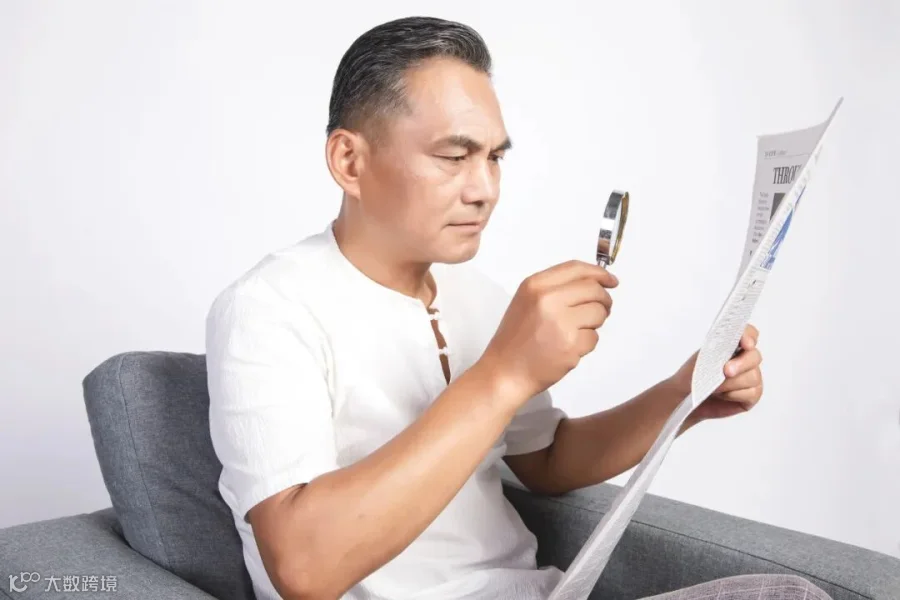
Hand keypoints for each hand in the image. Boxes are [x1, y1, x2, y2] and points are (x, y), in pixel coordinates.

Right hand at [481, 260, 617, 401]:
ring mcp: (561, 322)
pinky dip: (586, 343)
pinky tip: (569, 348)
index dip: (599, 273)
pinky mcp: (570, 345)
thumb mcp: (527, 301)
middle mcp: (548, 299)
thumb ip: (556, 289)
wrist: (506, 371)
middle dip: (604, 300)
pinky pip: (594, 338)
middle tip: (601, 309)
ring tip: (576, 331)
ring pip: (599, 313)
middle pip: (594, 290)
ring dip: (596, 322)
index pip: (576, 269)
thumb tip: (595, 284)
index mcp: (535, 285)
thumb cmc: (516, 338)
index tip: (611, 281)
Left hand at [673, 324, 763, 424]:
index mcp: (732, 345)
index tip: (745, 344)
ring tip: (715, 388)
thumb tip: (725, 359)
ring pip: (753, 377)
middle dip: (741, 363)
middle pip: (755, 356)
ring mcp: (750, 376)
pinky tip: (723, 395)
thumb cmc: (693, 376)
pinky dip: (735, 394)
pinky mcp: (751, 394)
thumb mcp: (699, 362)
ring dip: (732, 383)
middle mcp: (744, 359)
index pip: (749, 333)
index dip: (749, 336)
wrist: (687, 398)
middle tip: (726, 371)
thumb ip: (714, 356)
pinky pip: (752, 392)